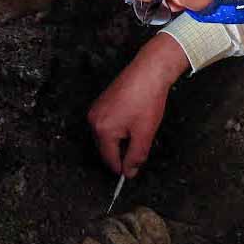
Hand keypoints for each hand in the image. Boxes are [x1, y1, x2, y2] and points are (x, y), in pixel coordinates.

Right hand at [88, 33, 189, 177]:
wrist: (149, 71)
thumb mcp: (144, 134)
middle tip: (140, 145)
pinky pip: (106, 124)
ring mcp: (95, 110)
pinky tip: (133, 120)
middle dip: (122, 151)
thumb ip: (136, 157)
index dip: (123, 168)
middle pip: (105, 149)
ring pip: (106, 137)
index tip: (133, 170)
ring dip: (120, 140)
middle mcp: (94, 120)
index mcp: (102, 130)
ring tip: (138, 129)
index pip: (109, 159)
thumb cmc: (147, 99)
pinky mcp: (100, 102)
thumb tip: (129, 172)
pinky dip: (118, 128)